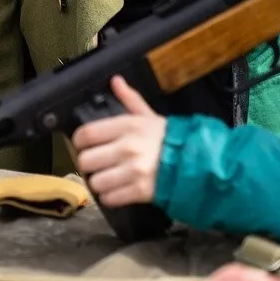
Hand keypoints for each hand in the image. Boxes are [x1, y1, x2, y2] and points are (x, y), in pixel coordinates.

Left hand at [71, 76, 166, 206]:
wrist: (200, 163)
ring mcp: (134, 171)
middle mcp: (127, 148)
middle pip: (85, 160)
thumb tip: (115, 81)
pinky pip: (110, 199)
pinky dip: (110, 197)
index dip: (79, 142)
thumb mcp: (150, 116)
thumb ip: (129, 99)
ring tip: (107, 179)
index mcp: (127, 126)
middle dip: (88, 164)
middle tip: (96, 164)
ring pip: (95, 182)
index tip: (83, 145)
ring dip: (99, 183)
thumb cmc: (172, 139)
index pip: (86, 134)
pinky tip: (117, 191)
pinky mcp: (141, 192)